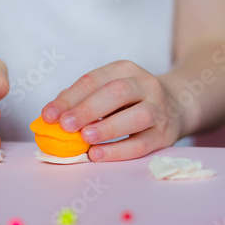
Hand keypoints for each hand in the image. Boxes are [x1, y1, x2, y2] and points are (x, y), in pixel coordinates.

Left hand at [41, 60, 184, 160]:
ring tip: (85, 138)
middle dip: (87, 109)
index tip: (48, 115)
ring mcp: (158, 109)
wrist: (176, 104)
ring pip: (137, 116)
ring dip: (107, 128)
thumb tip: (51, 115)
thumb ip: (80, 99)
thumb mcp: (107, 89)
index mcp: (124, 70)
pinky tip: (97, 155)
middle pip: (117, 93)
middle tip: (65, 125)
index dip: (69, 98)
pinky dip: (118, 150)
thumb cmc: (129, 99)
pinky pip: (142, 144)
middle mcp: (145, 85)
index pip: (94, 80)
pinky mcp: (164, 134)